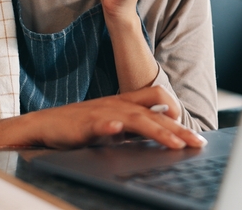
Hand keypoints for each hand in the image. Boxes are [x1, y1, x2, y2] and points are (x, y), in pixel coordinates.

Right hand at [0, 86, 203, 148]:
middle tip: (197, 143)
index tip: (191, 130)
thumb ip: (134, 126)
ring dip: (157, 130)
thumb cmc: (79, 125)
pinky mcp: (84, 125)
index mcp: (125, 102)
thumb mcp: (112, 123)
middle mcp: (117, 104)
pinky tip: (118, 130)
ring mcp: (102, 113)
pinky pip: (99, 124)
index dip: (175, 109)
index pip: (156, 98)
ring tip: (174, 142)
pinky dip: (109, 126)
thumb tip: (161, 132)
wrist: (44, 125)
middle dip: (178, 128)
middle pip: (154, 112)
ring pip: (135, 119)